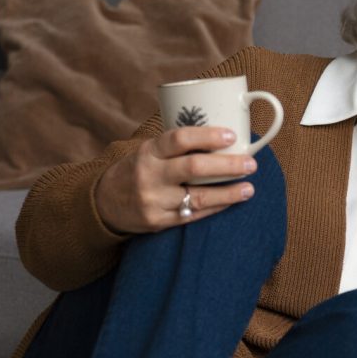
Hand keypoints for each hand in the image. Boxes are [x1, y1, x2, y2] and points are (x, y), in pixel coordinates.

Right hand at [93, 126, 259, 234]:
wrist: (105, 203)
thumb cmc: (138, 170)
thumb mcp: (149, 151)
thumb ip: (177, 146)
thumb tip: (224, 137)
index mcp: (149, 151)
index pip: (179, 139)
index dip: (207, 136)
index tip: (231, 135)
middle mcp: (150, 175)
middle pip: (193, 168)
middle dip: (227, 165)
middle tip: (251, 163)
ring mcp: (154, 200)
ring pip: (198, 196)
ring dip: (228, 192)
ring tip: (249, 188)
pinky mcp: (159, 222)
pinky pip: (194, 214)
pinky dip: (216, 206)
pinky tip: (232, 200)